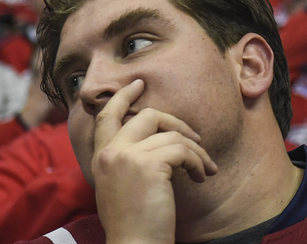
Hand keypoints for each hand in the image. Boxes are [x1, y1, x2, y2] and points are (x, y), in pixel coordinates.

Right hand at [92, 79, 217, 243]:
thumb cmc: (135, 223)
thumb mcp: (123, 185)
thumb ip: (130, 159)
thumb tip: (160, 139)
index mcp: (101, 158)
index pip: (107, 116)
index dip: (123, 96)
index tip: (139, 83)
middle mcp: (110, 152)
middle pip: (146, 115)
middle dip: (176, 122)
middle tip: (196, 137)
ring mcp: (127, 156)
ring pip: (173, 135)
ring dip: (195, 152)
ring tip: (205, 169)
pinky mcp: (149, 164)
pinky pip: (183, 150)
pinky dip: (198, 162)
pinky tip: (201, 177)